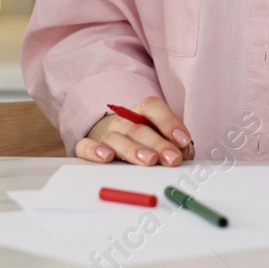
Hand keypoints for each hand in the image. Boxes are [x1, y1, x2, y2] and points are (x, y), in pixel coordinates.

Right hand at [74, 96, 193, 166]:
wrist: (118, 147)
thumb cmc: (148, 146)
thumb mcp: (165, 143)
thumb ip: (176, 147)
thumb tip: (183, 153)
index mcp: (142, 112)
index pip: (153, 107)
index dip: (169, 122)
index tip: (183, 141)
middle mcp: (123, 121)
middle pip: (138, 127)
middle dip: (158, 144)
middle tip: (172, 158)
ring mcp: (106, 134)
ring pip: (117, 138)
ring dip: (134, 149)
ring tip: (149, 161)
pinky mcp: (89, 147)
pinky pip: (85, 146)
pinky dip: (93, 150)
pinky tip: (106, 157)